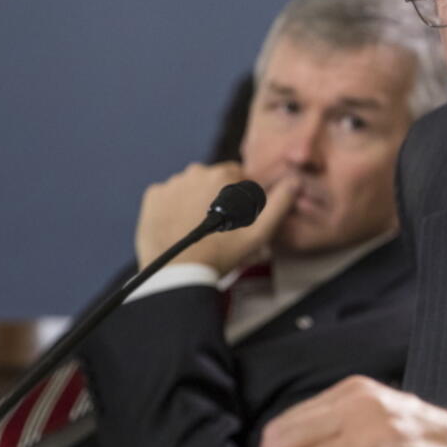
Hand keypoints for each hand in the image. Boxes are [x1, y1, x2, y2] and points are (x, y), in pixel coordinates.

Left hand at [134, 162, 296, 272]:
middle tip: (220, 225)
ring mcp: (170, 184)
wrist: (179, 274)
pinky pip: (168, 195)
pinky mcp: (152, 197)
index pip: (237, 175)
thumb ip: (279, 204)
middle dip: (218, 196)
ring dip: (196, 200)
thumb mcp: (260, 233)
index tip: (238, 216)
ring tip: (199, 228)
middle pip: (212, 180)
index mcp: (222, 176)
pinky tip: (180, 225)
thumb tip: (294, 182)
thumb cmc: (222, 254)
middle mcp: (194, 172)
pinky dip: (174, 206)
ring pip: (190, 187)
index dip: (241, 195)